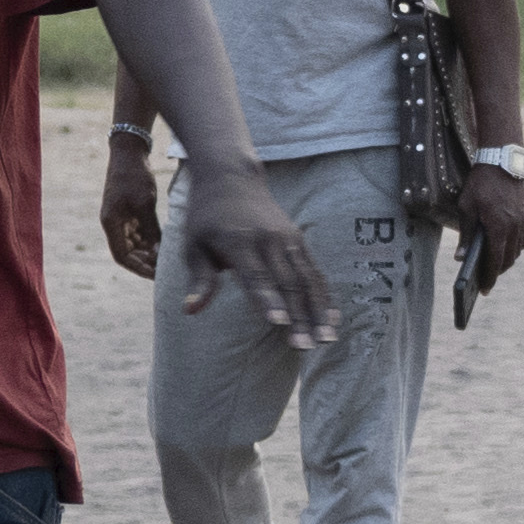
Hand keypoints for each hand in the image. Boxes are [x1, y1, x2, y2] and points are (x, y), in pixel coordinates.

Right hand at [100, 139, 162, 279]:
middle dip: (145, 262)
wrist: (129, 152)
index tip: (155, 275)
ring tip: (168, 258)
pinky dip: (150, 239)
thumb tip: (159, 251)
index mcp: (111, 223)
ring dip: (149, 252)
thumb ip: (151, 228)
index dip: (138, 268)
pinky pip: (139, 232)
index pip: (122, 256)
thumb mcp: (145, 203)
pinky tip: (165, 243)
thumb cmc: (134, 176)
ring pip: (134, 243)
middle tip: (166, 269)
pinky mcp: (129, 211)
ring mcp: (121, 217)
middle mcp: (113, 223)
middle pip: (128, 252)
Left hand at [170, 156, 335, 346]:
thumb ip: (200, 279)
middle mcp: (268, 239)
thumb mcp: (194, 245)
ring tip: (327, 340)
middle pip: (287, 282)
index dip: (268, 300)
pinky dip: (324, 297)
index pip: (256, 276)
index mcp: (238, 241)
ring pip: (307, 279)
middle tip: (304, 346)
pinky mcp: (298, 241)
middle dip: (299, 316)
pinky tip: (332, 320)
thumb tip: (191, 310)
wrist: (232, 177)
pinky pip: (314, 272)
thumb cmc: (207, 217)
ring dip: (318, 311)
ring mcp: (287, 239)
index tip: (279, 324)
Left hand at [458, 161, 523, 286]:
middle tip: (487, 279)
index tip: (484, 290)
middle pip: (508, 259)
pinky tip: (506, 247)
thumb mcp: (466, 207)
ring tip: (495, 263)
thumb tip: (461, 257)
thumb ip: (466, 233)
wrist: (502, 160)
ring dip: (507, 259)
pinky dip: (515, 247)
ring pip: (517, 250)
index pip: (494, 260)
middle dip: (497, 271)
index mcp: (498, 226)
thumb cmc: (481, 184)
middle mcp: (515, 226)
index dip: (489, 277)